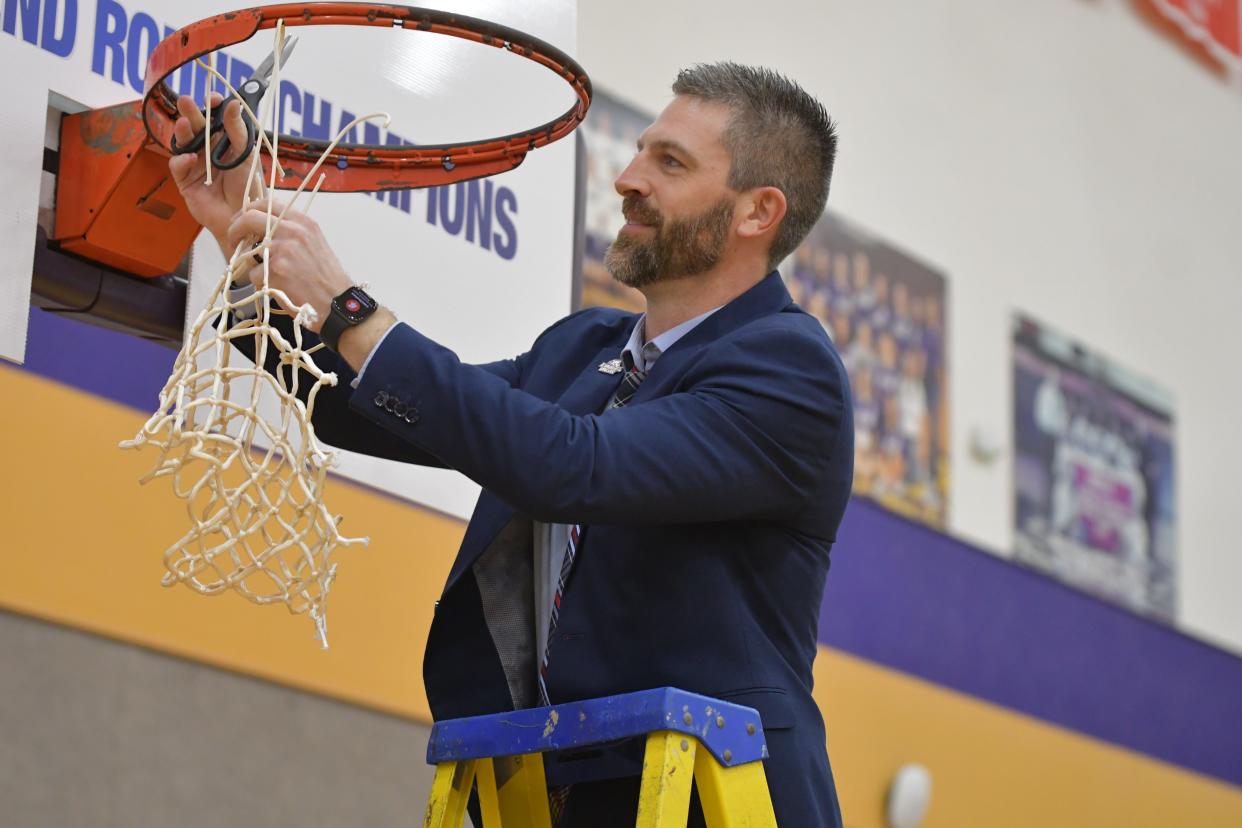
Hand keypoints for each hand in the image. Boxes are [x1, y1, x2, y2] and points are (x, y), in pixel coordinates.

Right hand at [168, 93, 256, 251]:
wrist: (241, 217)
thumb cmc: (248, 187)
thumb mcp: (247, 155)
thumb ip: (238, 131)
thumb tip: (233, 105)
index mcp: (225, 142)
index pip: (216, 120)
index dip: (212, 108)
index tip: (212, 100)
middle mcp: (209, 150)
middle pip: (196, 127)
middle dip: (191, 113)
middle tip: (185, 101)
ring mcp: (196, 164)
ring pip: (183, 142)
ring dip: (182, 132)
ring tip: (184, 124)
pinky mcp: (185, 180)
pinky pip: (178, 166)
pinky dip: (181, 160)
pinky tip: (189, 158)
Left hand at [226, 197, 352, 331]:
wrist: (338, 303)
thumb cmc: (327, 278)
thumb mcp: (314, 243)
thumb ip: (291, 231)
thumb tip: (263, 229)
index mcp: (303, 222)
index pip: (267, 203)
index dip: (248, 211)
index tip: (241, 221)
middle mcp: (292, 231)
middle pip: (249, 218)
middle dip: (235, 229)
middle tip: (234, 241)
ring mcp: (282, 250)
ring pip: (249, 251)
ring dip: (252, 264)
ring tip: (270, 276)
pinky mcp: (274, 270)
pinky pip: (253, 274)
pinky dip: (260, 283)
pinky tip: (279, 288)